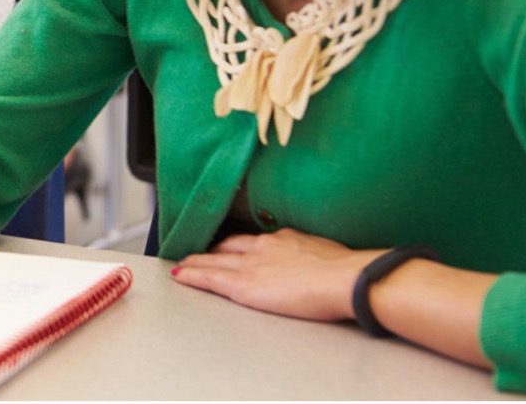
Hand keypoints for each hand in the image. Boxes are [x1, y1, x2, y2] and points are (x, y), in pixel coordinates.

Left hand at [172, 227, 383, 320]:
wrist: (344, 279)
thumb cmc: (344, 270)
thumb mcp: (325, 252)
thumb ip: (312, 255)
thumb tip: (317, 261)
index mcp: (283, 239)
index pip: (251, 241)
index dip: (235, 245)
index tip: (228, 248)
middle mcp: (262, 247)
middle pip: (227, 247)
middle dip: (212, 251)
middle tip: (198, 255)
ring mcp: (250, 264)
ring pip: (213, 261)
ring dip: (196, 263)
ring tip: (183, 264)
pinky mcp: (244, 285)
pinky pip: (210, 278)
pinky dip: (192, 275)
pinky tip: (180, 275)